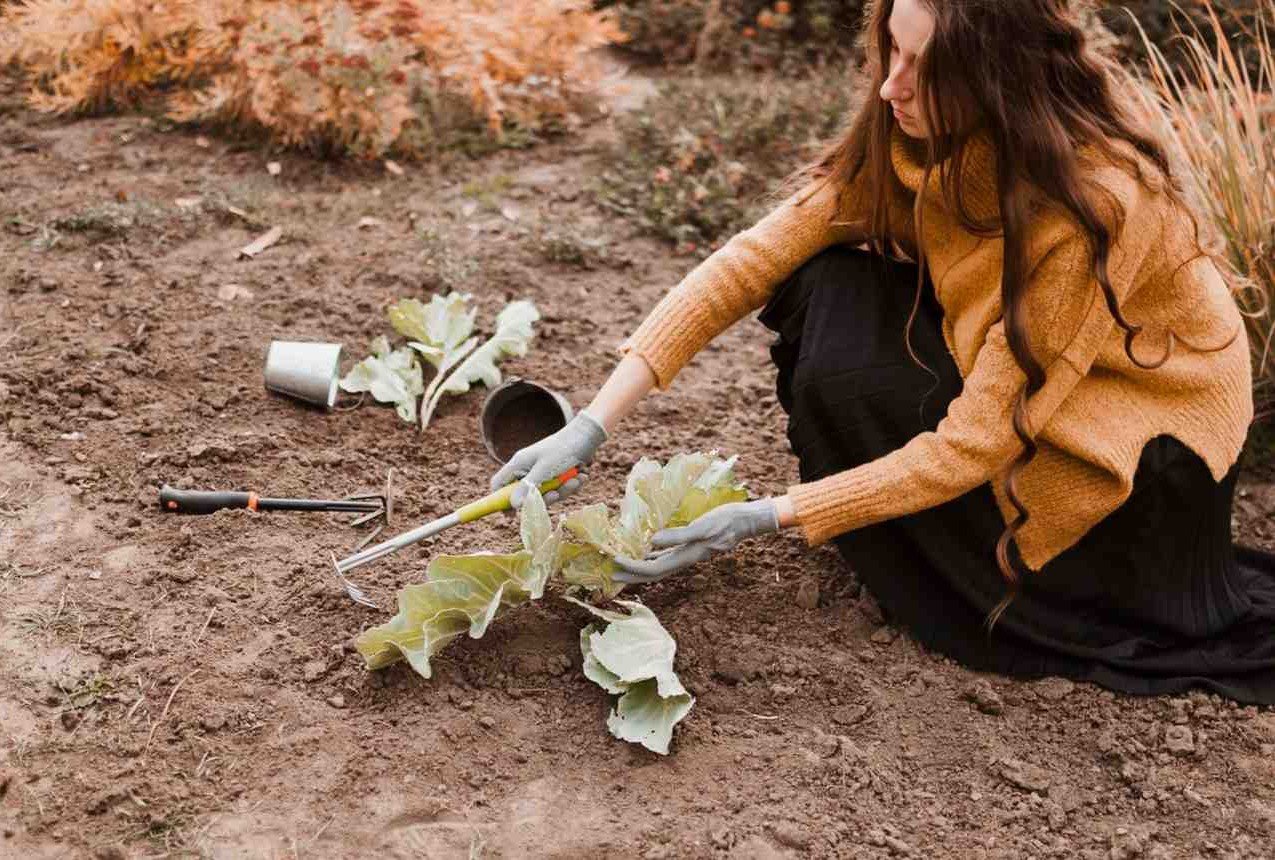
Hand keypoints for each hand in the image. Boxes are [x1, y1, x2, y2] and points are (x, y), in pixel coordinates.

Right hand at [489, 410, 607, 507]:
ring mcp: (542, 473)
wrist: (587, 436)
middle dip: (544, 497)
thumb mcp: (545, 469)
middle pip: (525, 495)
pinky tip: (581, 475)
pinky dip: (570, 486)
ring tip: (576, 478)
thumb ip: (528, 487)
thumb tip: (514, 505)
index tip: (511, 514)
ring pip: (546, 494)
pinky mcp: (556, 476)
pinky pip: (559, 490)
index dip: (500, 500)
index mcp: (518, 464)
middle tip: (556, 494)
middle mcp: (528, 469)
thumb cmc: (563, 449)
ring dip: (563, 490)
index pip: (499, 484)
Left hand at [613, 499, 780, 583]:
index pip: (653, 569)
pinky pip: (666, 554)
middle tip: (610, 574)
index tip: (614, 561)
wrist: (747, 519)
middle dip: (631, 575)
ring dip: (639, 566)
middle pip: (653, 573)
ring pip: (658, 565)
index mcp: (686, 557)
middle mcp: (685, 559)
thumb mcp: (702, 527)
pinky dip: (652, 554)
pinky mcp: (691, 544)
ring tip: (621, 564)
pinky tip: (644, 550)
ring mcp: (688, 553)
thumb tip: (651, 542)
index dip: (632, 568)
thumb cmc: (727, 521)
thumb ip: (678, 536)